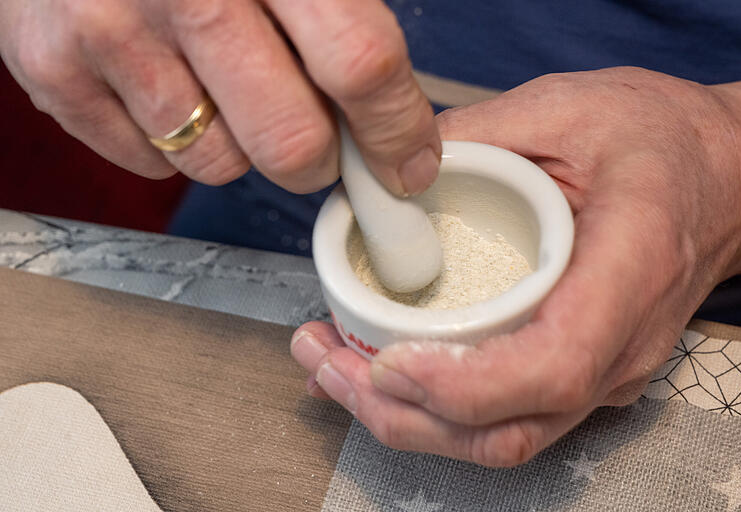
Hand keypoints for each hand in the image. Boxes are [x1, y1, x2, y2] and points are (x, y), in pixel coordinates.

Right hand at [0, 0, 439, 194]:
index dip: (395, 129)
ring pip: (221, 165)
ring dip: (239, 144)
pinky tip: (165, 84)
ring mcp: (111, 30)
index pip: (359, 63)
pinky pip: (153, 165)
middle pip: (292, 143)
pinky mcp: (54, 69)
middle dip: (319, 160)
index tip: (407, 164)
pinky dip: (174, 142)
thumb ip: (344, 14)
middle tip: (315, 138)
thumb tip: (400, 118)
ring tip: (218, 84)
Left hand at [291, 67, 740, 465]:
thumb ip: (478, 136)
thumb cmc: (662, 141)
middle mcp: (619, 345)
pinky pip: (501, 418)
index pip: (551, 364)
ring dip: (405, 419)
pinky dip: (430, 410)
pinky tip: (374, 374)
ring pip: (498, 439)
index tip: (386, 361)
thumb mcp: (569, 109)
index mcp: (629, 271)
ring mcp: (602, 374)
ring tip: (329, 368)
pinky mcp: (578, 376)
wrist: (724, 179)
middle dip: (402, 412)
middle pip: (508, 428)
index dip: (462, 384)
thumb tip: (387, 171)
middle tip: (323, 361)